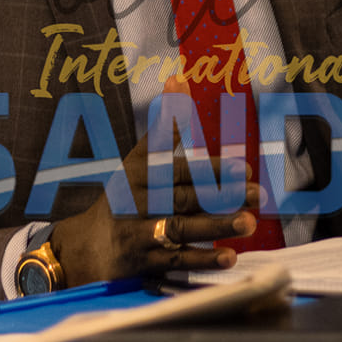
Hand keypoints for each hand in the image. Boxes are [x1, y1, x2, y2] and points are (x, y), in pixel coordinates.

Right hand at [48, 133, 262, 284]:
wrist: (85, 247)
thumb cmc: (121, 196)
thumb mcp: (137, 158)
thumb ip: (163, 125)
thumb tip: (178, 77)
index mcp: (138, 173)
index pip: (178, 168)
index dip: (212, 169)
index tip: (244, 168)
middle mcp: (137, 201)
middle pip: (184, 198)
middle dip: (222, 195)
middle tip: (256, 193)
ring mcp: (139, 233)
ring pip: (182, 229)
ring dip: (216, 226)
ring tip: (248, 223)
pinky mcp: (142, 263)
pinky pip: (176, 261)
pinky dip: (202, 259)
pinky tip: (229, 257)